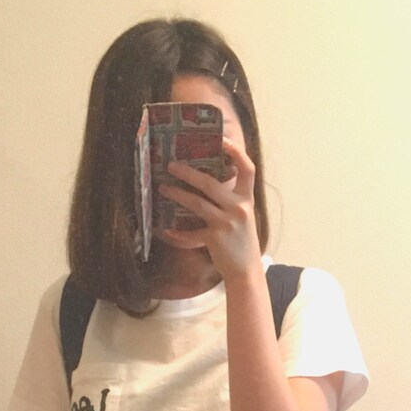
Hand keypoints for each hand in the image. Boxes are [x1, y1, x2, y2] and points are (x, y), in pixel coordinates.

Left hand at [157, 137, 261, 279]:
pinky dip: (178, 232)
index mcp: (247, 199)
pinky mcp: (215, 238)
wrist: (246, 271)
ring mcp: (227, 223)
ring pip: (197, 203)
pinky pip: (192, 232)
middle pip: (211, 183)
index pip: (247, 169)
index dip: (236, 151)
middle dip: (189, 172)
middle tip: (172, 165)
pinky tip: (167, 231)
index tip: (221, 139)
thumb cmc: (241, 242)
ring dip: (178, 195)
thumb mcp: (242, 217)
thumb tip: (208, 183)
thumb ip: (231, 200)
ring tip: (163, 189)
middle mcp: (239, 208)